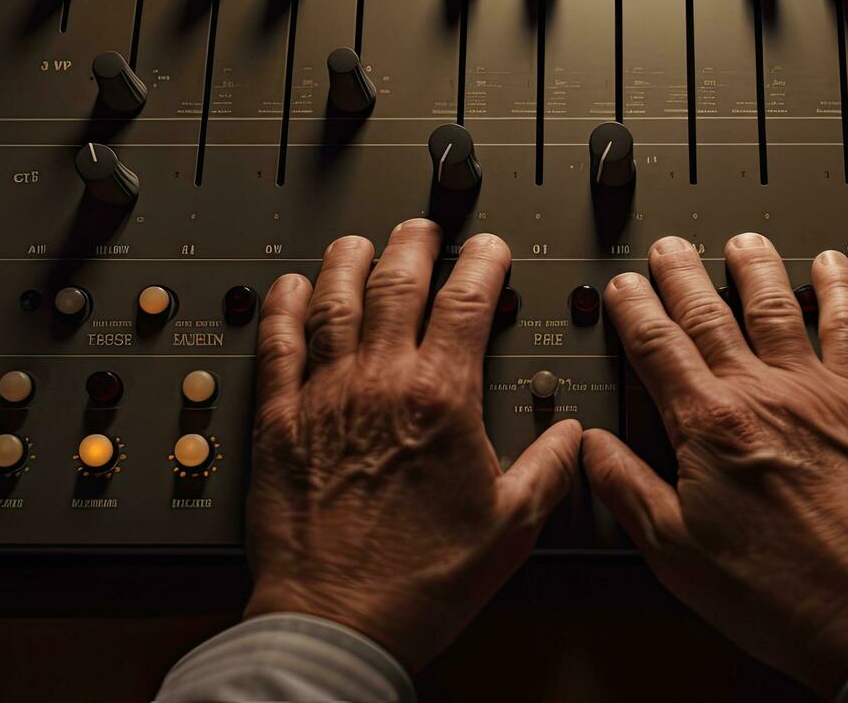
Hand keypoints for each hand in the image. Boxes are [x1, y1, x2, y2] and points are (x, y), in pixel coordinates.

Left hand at [243, 219, 581, 670]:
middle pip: (395, 283)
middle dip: (415, 244)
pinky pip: (276, 345)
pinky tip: (288, 288)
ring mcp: (325, 397)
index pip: (465, 301)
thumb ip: (549, 469)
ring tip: (359, 242)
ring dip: (347, 261)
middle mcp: (379, 383)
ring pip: (332, 301)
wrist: (340, 619)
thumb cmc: (421, 580)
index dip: (481, 263)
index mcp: (441, 398)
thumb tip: (571, 437)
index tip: (489, 249)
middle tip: (424, 228)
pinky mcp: (279, 422)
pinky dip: (282, 309)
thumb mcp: (512, 527)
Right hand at [584, 235, 847, 694]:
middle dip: (681, 275)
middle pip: (710, 314)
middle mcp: (765, 393)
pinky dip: (841, 289)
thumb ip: (630, 489)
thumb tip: (591, 447)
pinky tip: (834, 267)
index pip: (657, 346)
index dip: (634, 309)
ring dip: (753, 268)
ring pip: (778, 306)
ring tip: (741, 242)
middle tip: (668, 248)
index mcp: (709, 426)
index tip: (624, 287)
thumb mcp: (679, 554)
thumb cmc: (788, 595)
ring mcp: (824, 390)